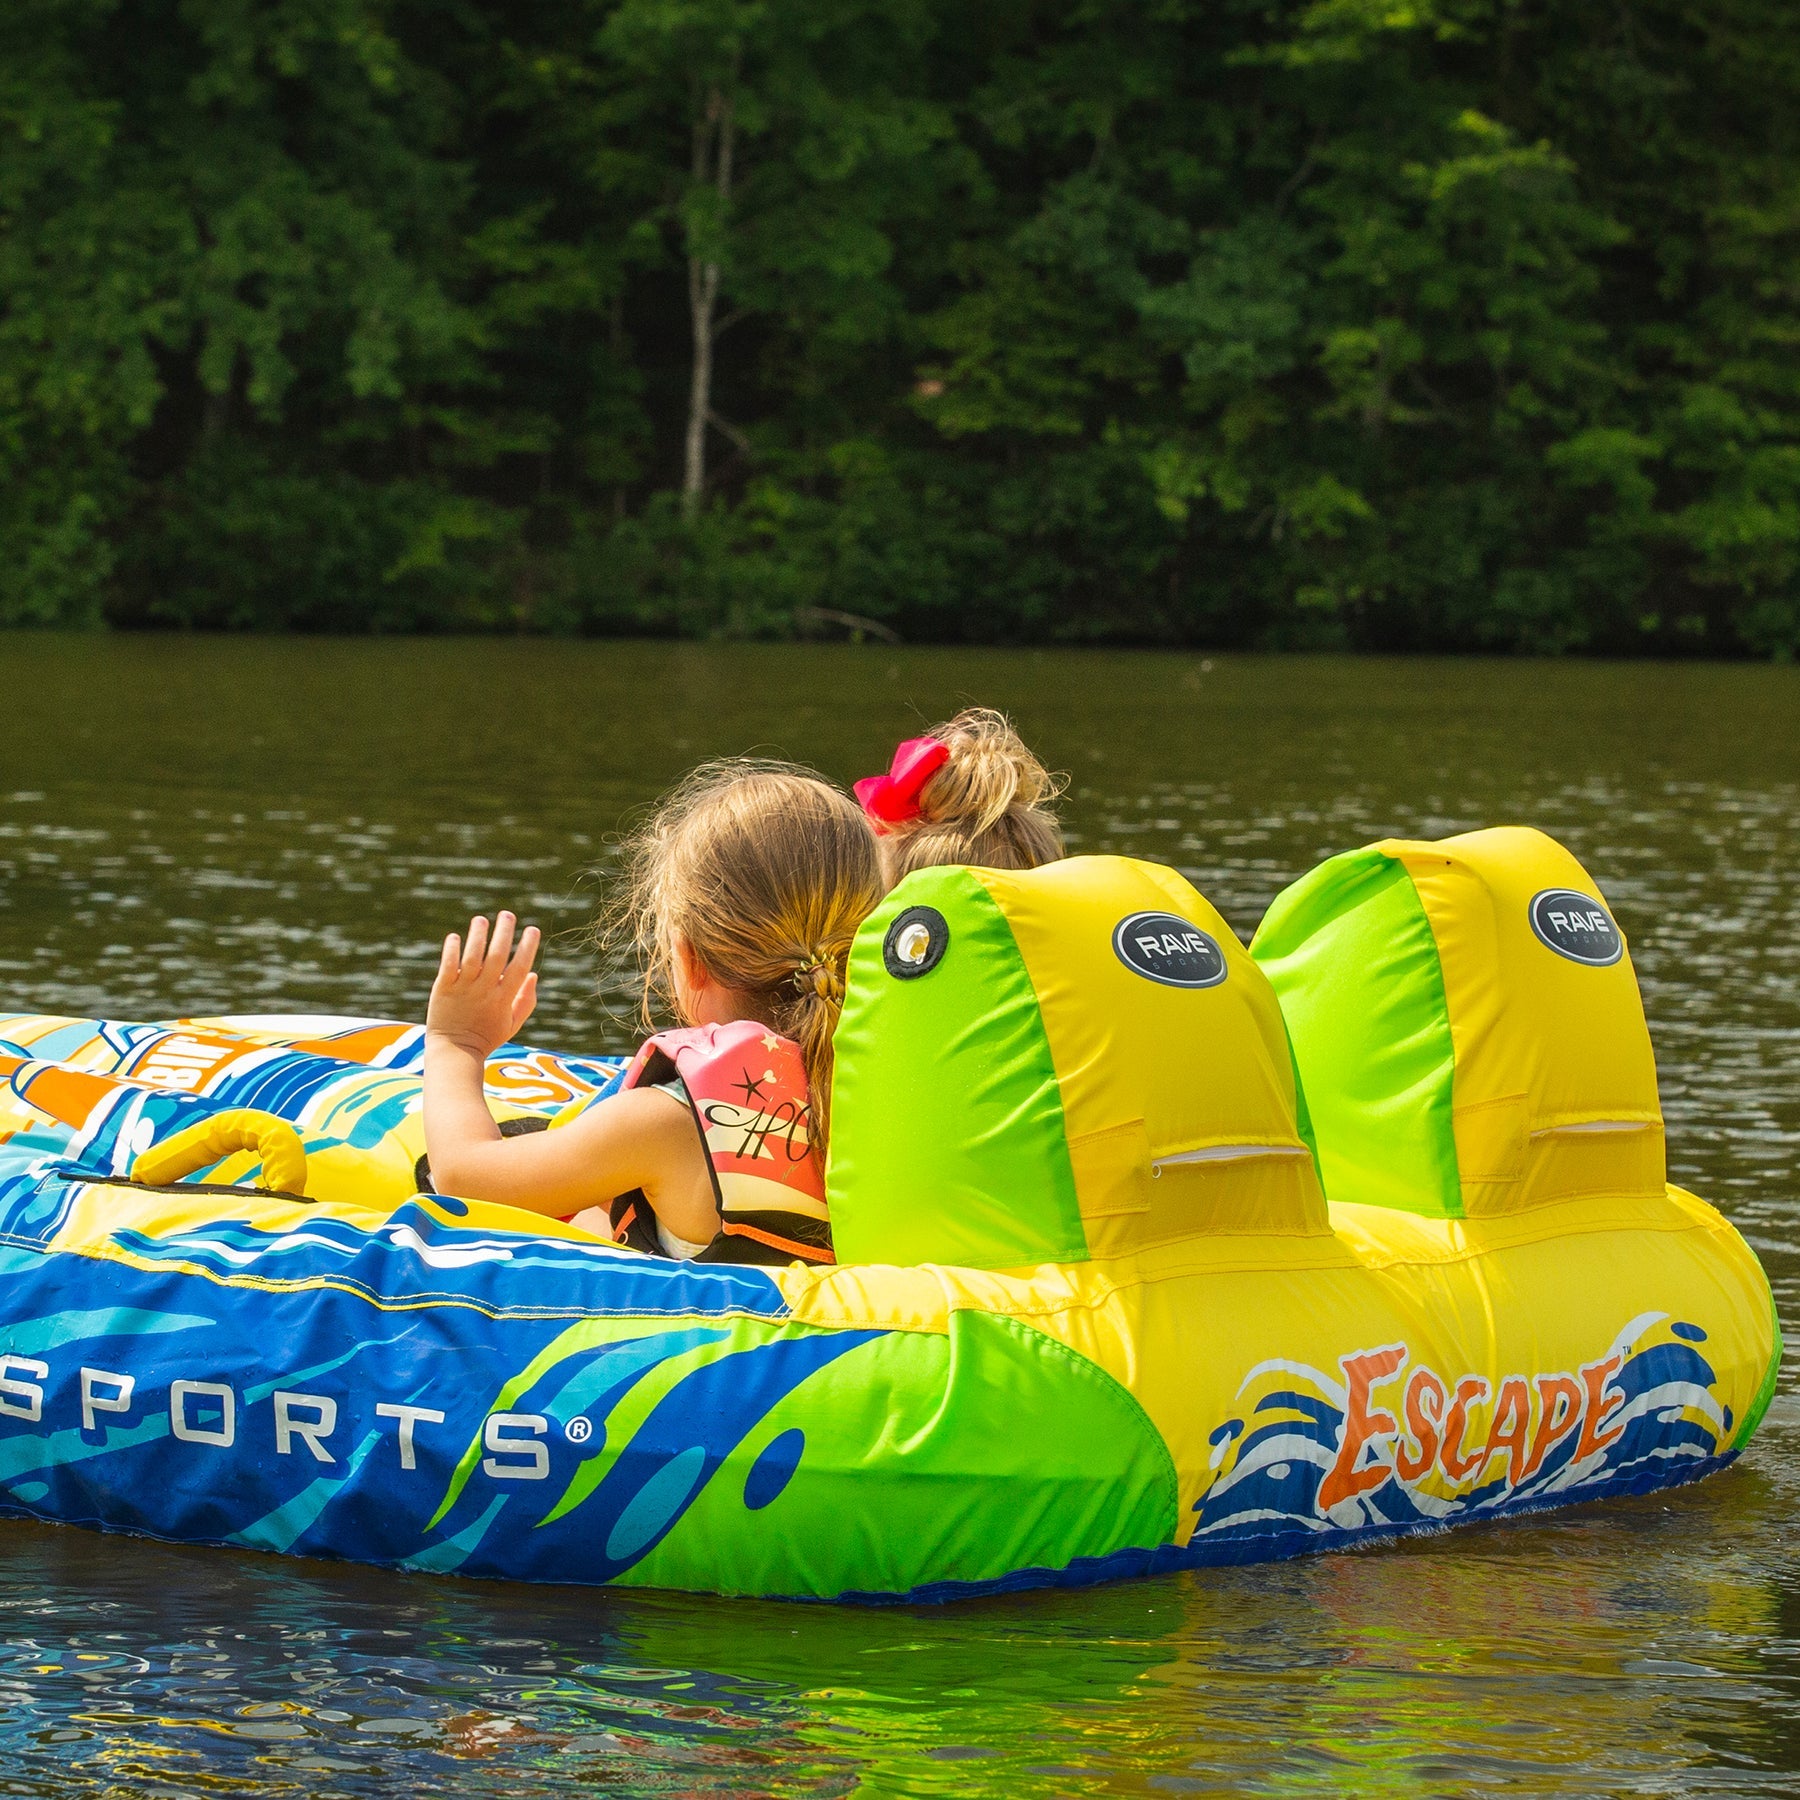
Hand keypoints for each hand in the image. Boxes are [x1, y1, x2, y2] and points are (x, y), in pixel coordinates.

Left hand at [427, 911, 539, 1057]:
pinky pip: (448, 965)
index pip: (520, 967)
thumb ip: (526, 1000)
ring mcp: (463, 989)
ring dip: (478, 936)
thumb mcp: (512, 1023)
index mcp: (504, 998)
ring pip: (472, 957)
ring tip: (481, 920)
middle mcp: (484, 991)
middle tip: (507, 914)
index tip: (533, 929)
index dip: (528, 946)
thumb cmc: (486, 1037)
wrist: (454, 1052)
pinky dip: (452, 950)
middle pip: (497, 956)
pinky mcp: (443, 989)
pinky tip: (456, 937)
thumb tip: (534, 974)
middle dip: (504, 933)